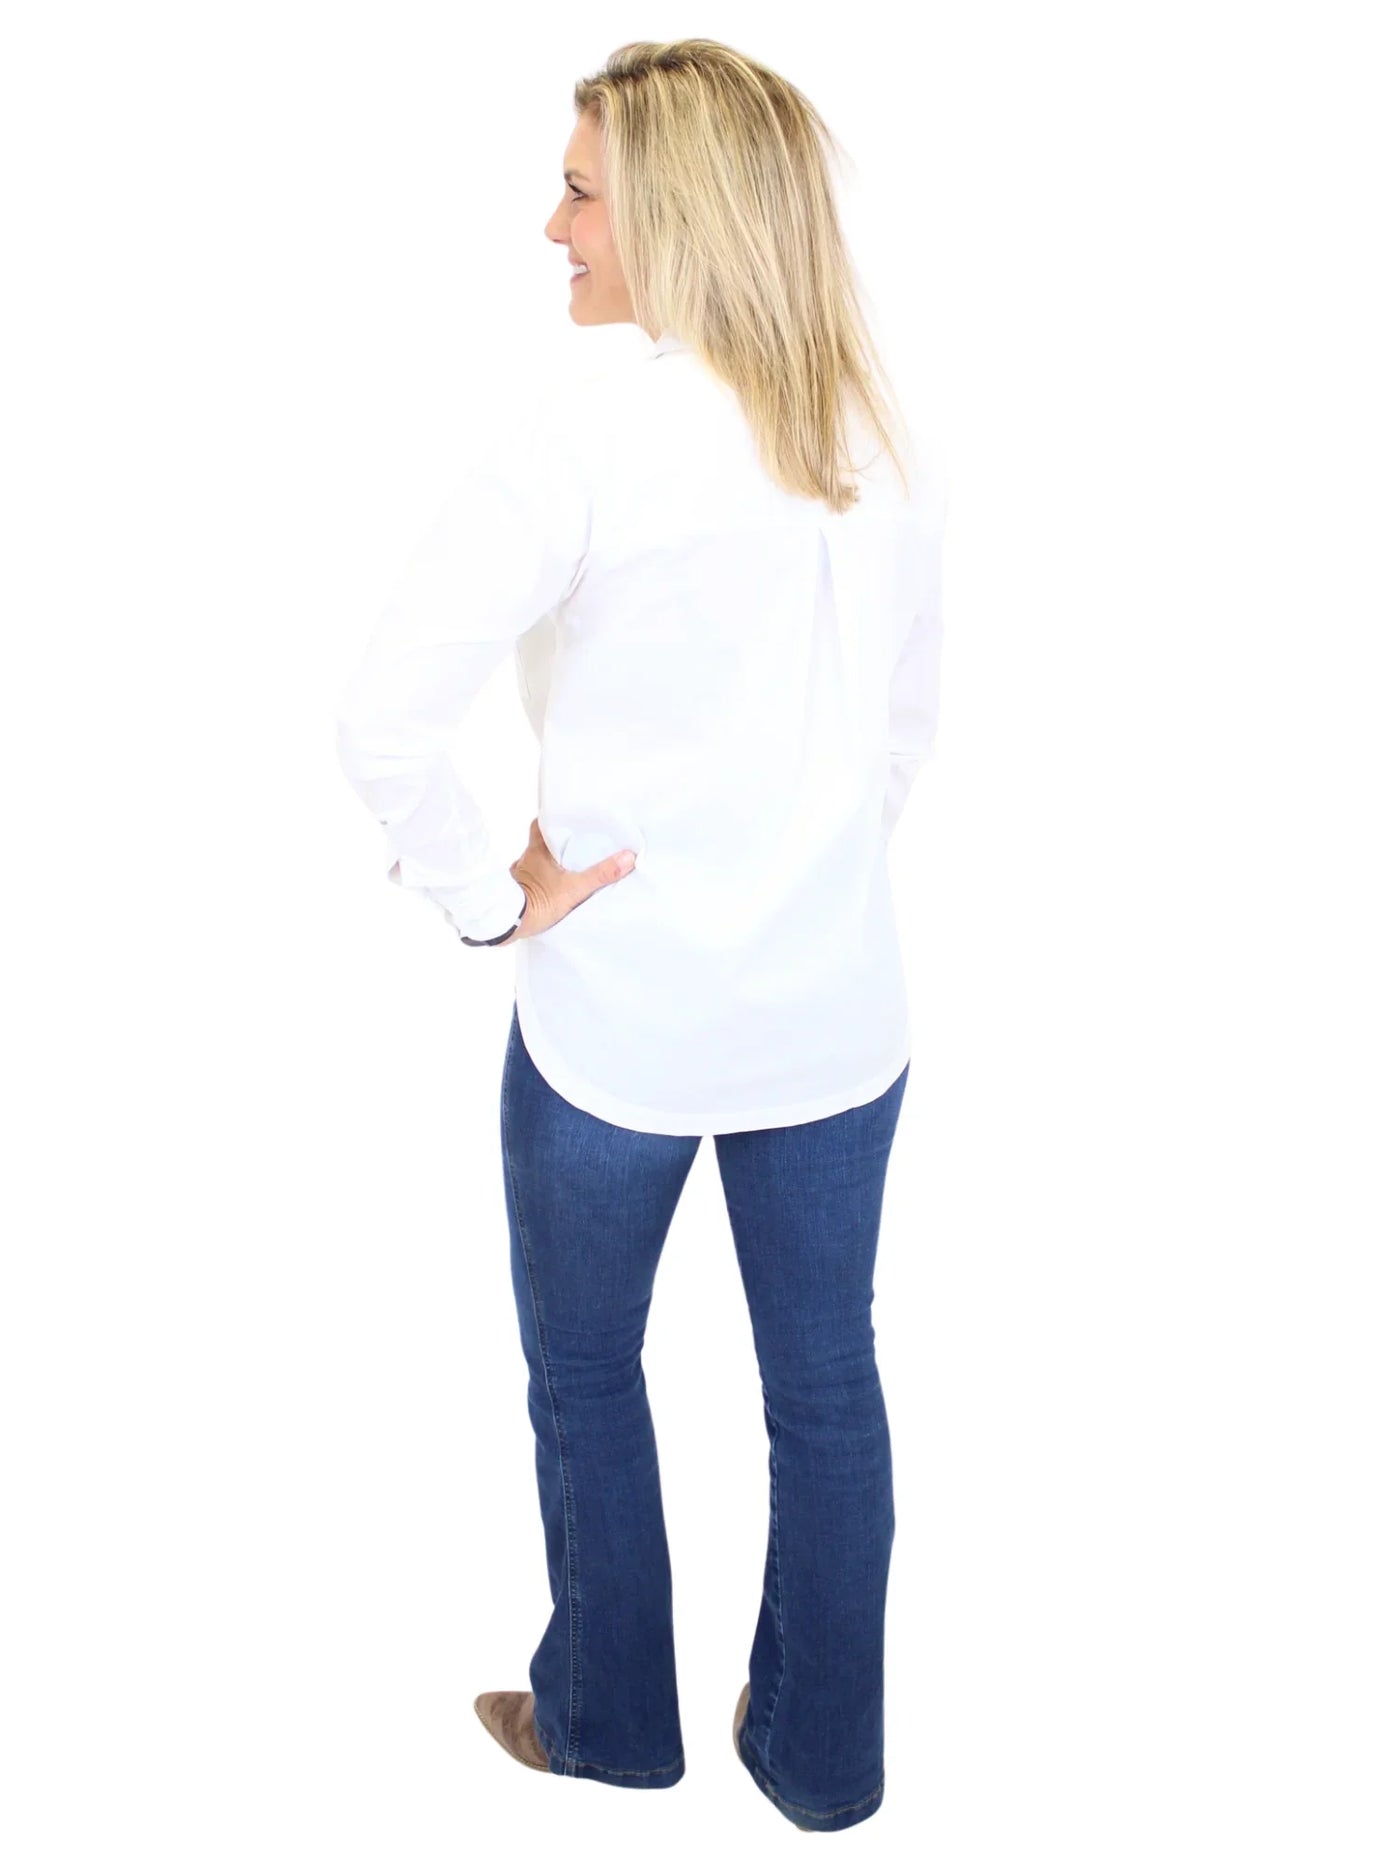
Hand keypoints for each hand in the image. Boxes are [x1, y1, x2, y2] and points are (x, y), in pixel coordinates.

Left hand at [499, 817, 635, 944]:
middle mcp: (526, 859)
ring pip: (534, 862)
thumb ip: (600, 874)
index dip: (551, 818)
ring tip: (566, 868)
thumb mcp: (574, 888)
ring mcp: (519, 876)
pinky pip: (529, 881)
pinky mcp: (516, 892)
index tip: (564, 817)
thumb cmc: (538, 901)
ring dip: (547, 864)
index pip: (541, 824)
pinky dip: (539, 882)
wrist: (507, 923)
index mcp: (538, 850)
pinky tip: (550, 889)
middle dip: (554, 842)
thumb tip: (627, 858)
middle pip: (539, 842)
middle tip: (572, 844)